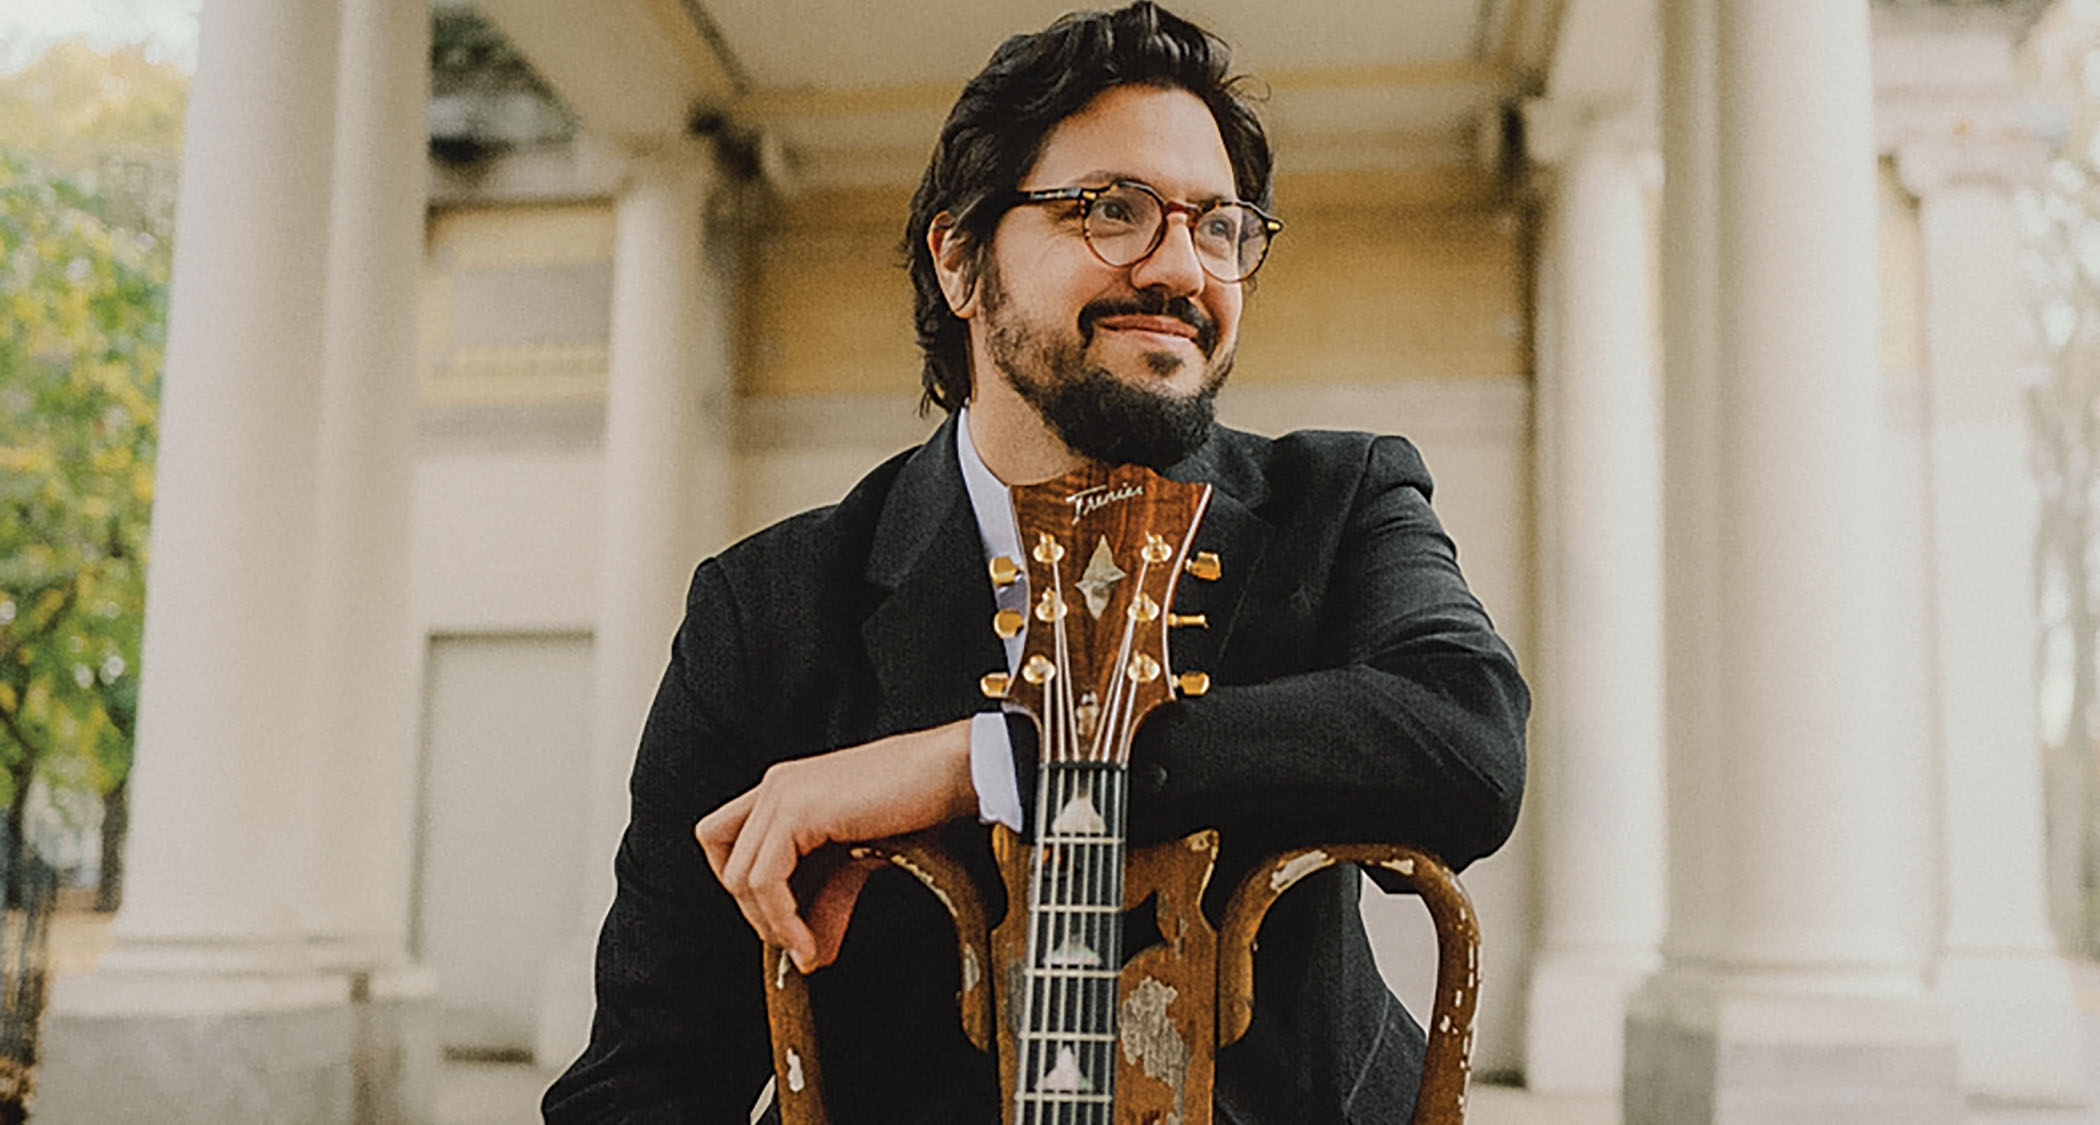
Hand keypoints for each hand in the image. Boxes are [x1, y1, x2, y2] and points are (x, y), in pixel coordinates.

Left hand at [695, 719, 976, 971]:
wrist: (952, 770)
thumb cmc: (919, 803)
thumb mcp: (859, 860)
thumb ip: (829, 900)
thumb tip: (812, 954)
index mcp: (785, 788)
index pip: (725, 841)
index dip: (745, 888)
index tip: (782, 921)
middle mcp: (775, 787)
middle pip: (727, 864)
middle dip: (757, 916)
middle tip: (795, 947)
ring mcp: (782, 795)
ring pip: (740, 877)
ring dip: (771, 926)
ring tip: (805, 952)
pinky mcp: (797, 811)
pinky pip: (765, 880)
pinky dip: (783, 921)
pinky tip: (811, 943)